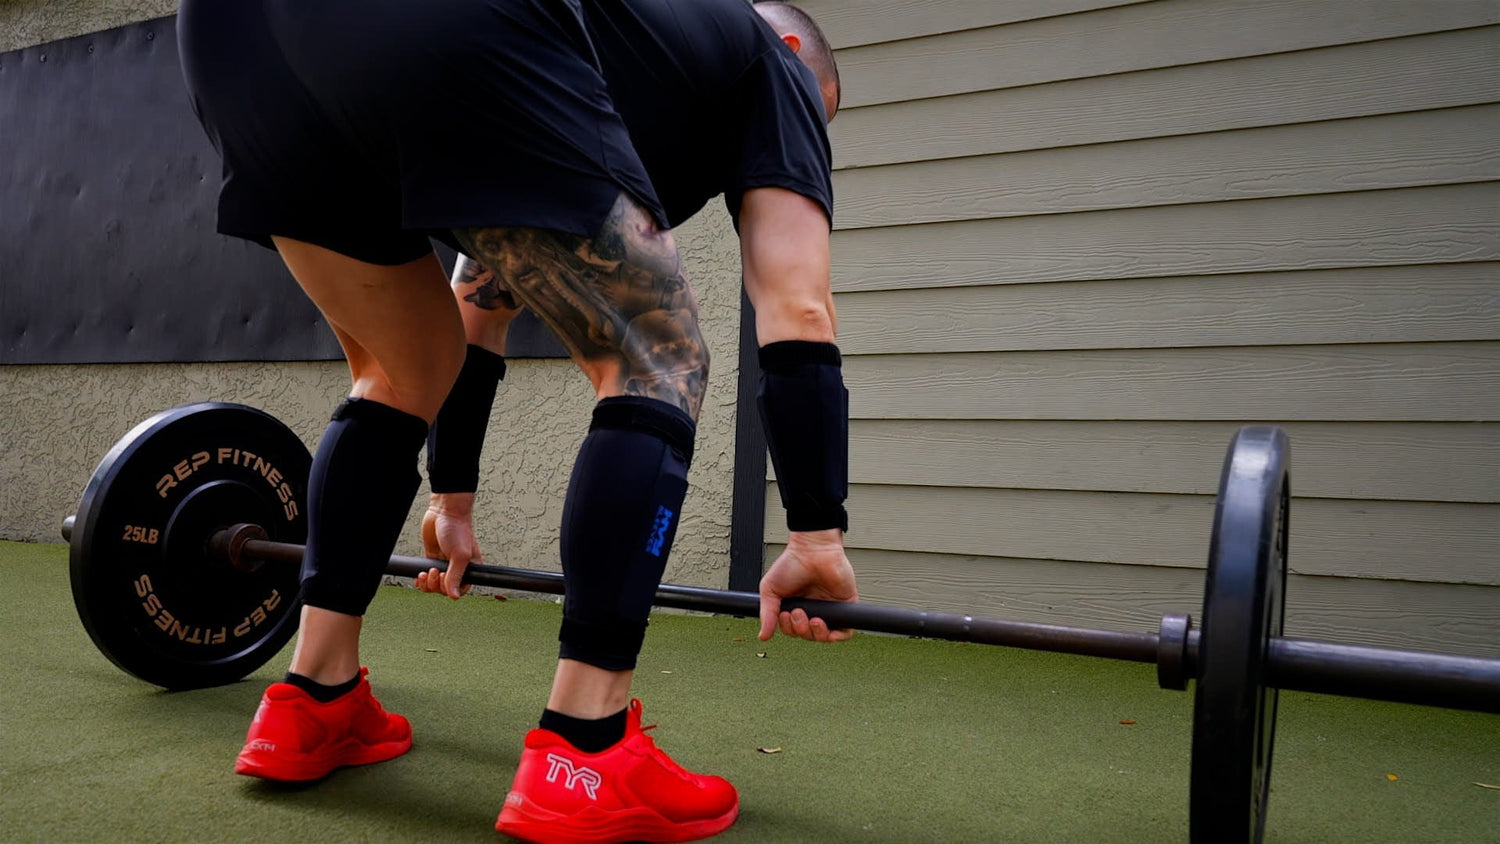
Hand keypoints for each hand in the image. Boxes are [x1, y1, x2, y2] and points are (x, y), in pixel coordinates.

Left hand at [417, 493, 480, 598]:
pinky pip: (426, 577)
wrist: (444, 512)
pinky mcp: (432, 559)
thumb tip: (454, 596)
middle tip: (435, 570)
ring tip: (427, 571)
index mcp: (470, 568)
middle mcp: (457, 568)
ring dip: (428, 583)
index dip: (450, 588)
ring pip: (434, 585)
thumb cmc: (458, 529)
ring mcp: (444, 564)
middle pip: (445, 589)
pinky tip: (420, 575)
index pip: (461, 589)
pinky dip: (421, 580)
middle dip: (436, 584)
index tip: (445, 577)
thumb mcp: (460, 555)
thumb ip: (455, 577)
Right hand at [758, 528, 857, 642]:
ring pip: (825, 636)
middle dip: (800, 629)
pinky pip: (845, 631)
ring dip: (816, 633)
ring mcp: (829, 608)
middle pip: (807, 635)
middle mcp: (813, 609)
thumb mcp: (770, 589)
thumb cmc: (792, 563)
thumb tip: (763, 636)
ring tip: (812, 619)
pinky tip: (826, 627)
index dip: (788, 628)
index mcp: (797, 607)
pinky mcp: (845, 606)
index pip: (793, 630)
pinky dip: (837, 636)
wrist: (812, 549)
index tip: (784, 614)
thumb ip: (767, 614)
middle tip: (797, 613)